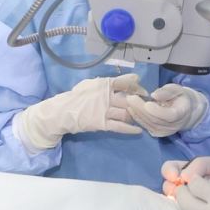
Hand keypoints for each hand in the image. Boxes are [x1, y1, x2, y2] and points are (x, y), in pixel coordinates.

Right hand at [14, 73, 144, 151]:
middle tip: (146, 106)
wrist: (64, 111)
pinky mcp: (102, 124)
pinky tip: (138, 131)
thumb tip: (131, 78)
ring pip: (126, 113)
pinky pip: (120, 127)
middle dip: (139, 103)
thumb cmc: (78, 96)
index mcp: (104, 84)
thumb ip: (110, 81)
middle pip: (129, 99)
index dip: (136, 86)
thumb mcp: (92, 84)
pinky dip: (130, 129)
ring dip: (136, 116)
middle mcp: (106, 96)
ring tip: (141, 118)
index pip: (125, 82)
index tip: (143, 91)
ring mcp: (104, 110)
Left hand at [127, 84, 208, 136]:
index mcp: (181, 114)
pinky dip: (137, 117)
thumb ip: (167, 92)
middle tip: (130, 98)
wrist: (185, 111)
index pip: (169, 115)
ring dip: (137, 113)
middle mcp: (173, 126)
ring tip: (128, 101)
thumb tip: (154, 95)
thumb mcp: (177, 89)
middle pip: (155, 120)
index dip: (157, 111)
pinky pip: (145, 126)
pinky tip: (130, 109)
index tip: (147, 102)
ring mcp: (165, 132)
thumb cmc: (180, 97)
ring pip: (148, 124)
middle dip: (141, 109)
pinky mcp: (157, 133)